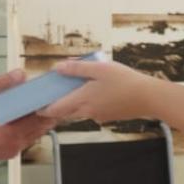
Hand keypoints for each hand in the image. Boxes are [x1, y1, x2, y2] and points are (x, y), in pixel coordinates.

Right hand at [0, 69, 54, 159]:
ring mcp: (10, 152)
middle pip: (40, 128)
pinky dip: (27, 128)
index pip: (39, 118)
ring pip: (33, 135)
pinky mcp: (5, 153)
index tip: (53, 92)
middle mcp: (13, 146)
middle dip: (46, 111)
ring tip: (38, 102)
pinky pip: (24, 140)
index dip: (49, 104)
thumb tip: (20, 74)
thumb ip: (0, 85)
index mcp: (9, 134)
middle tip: (50, 95)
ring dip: (37, 120)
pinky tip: (23, 115)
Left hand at [40, 61, 158, 121]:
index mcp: (82, 100)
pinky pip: (92, 110)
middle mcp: (88, 112)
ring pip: (79, 110)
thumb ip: (77, 69)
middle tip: (52, 93)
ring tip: (76, 86)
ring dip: (74, 101)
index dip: (43, 109)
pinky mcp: (108, 116)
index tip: (34, 106)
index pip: (55, 109)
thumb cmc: (126, 82)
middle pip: (66, 111)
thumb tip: (57, 68)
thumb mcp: (99, 68)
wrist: (149, 98)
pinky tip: (97, 89)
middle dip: (57, 104)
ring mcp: (99, 116)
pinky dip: (89, 102)